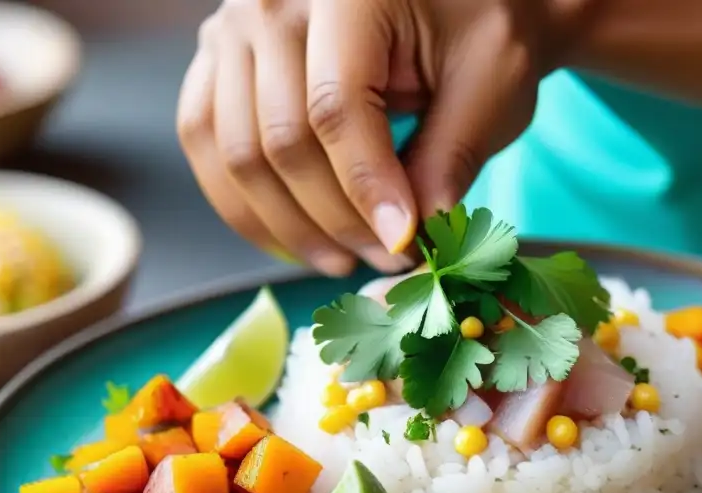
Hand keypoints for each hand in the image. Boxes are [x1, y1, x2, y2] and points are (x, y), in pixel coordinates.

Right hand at [177, 0, 563, 275]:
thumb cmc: (473, 20)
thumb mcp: (494, 75)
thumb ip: (453, 152)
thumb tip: (414, 231)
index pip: (336, 109)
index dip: (367, 188)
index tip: (402, 243)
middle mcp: (269, 1)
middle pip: (281, 141)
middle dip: (337, 219)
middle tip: (387, 258)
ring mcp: (232, 30)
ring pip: (238, 155)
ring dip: (290, 226)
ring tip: (344, 259)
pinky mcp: (219, 60)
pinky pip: (207, 142)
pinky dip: (246, 203)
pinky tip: (296, 237)